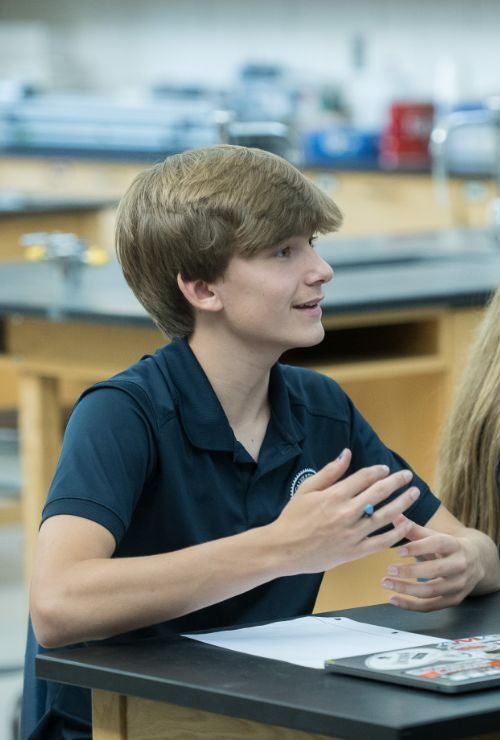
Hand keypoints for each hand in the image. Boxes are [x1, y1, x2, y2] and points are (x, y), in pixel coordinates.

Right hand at [273, 449, 419, 574]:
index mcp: (335, 494)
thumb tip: (346, 454)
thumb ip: (329, 472)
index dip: (378, 471)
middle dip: (396, 482)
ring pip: (385, 516)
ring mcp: (353, 533)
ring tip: (414, 494)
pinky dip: (395, 532)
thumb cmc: (293, 517)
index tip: (386, 469)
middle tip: (408, 476)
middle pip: (379, 493)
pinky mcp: (355, 552)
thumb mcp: (306, 489)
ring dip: (403, 503)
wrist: (284, 549)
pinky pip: (381, 541)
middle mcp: (348, 512)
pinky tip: (406, 524)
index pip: (364, 477)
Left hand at [382, 515, 483, 610]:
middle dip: (411, 571)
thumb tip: (394, 517)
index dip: (418, 548)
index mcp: (455, 545)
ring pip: (431, 591)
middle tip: (389, 569)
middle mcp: (460, 566)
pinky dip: (410, 605)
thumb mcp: (435, 536)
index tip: (398, 551)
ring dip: (406, 589)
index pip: (437, 545)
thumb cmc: (448, 546)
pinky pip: (430, 606)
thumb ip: (414, 529)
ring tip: (386, 583)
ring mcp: (458, 585)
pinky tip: (393, 599)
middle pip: (435, 570)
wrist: (477, 561)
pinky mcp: (454, 600)